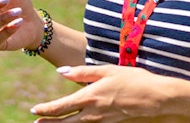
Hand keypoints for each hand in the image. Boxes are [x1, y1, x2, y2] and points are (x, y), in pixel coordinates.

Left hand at [29, 65, 170, 121]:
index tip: (34, 109)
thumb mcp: (106, 70)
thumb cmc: (132, 80)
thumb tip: (61, 72)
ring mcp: (101, 121)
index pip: (61, 106)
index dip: (46, 109)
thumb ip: (82, 72)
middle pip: (65, 122)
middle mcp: (92, 113)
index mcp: (89, 97)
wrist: (155, 97)